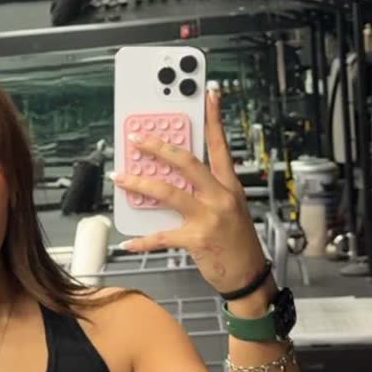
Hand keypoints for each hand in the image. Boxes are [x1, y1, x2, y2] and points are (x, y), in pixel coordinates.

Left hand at [114, 87, 266, 294]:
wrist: (249, 277)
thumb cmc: (237, 243)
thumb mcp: (229, 210)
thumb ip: (205, 193)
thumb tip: (172, 180)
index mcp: (229, 186)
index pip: (220, 146)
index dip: (215, 118)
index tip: (209, 95)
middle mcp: (220, 197)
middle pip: (187, 162)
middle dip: (160, 147)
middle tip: (138, 139)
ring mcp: (209, 217)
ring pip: (169, 192)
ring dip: (141, 183)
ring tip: (122, 178)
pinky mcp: (197, 239)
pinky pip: (163, 236)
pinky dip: (143, 240)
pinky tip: (129, 242)